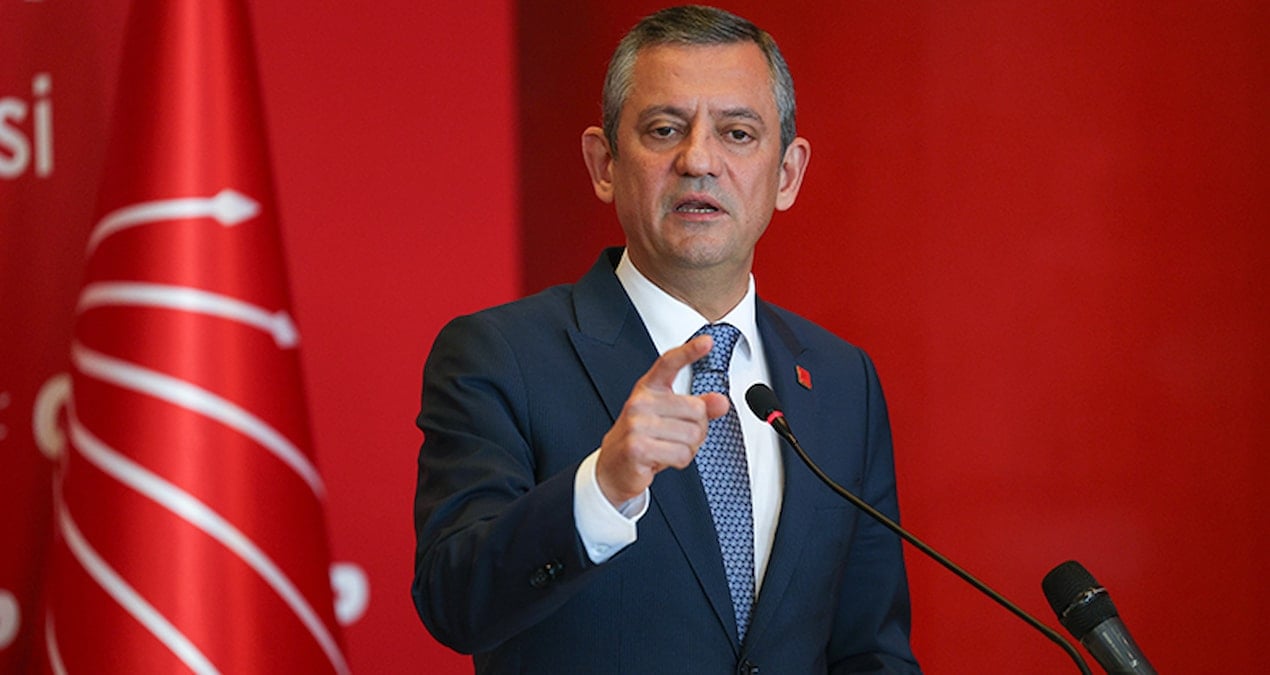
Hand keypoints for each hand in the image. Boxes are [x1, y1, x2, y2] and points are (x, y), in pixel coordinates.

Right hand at [595, 334, 731, 505]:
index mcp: (648, 389)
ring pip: (692, 435)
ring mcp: (637, 424)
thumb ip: (698, 408)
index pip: (669, 363)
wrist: (614, 468)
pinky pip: (681, 454)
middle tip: (678, 437)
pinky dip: (680, 462)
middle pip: (696, 410)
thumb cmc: (643, 440)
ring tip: (669, 449)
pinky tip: (664, 460)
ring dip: (688, 448)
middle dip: (697, 430)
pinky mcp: (638, 447)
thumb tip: (721, 402)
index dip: (689, 351)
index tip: (708, 341)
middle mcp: (640, 402)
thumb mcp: (671, 419)